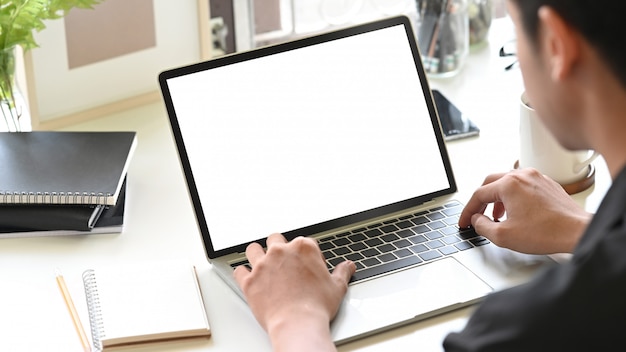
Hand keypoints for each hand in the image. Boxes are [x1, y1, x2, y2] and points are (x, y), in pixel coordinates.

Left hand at [233, 233, 354, 351]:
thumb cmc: (316, 306)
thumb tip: (348, 266)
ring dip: (257, 255)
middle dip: (279, 248)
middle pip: (275, 239)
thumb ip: (342, 272)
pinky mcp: (249, 281)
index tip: (308, 266)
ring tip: (262, 264)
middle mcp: (281, 252)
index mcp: (303, 248)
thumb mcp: (337, 287)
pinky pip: (239, 271)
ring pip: (253, 249)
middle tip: (284, 263)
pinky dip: (243, 274)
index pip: (303, 242)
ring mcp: (263, 265)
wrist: (297, 324)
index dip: (306, 254)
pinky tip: (248, 278)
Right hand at [458, 168, 591, 253]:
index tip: (465, 221)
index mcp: (509, 185)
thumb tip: (476, 220)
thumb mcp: (503, 236)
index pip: (478, 194)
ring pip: (507, 182)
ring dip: (497, 198)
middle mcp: (522, 176)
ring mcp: (536, 178)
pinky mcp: (547, 184)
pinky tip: (516, 211)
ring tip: (497, 216)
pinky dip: (513, 196)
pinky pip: (523, 185)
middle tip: (476, 215)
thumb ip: (482, 226)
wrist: (577, 232)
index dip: (468, 211)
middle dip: (481, 201)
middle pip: (490, 183)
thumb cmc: (546, 232)